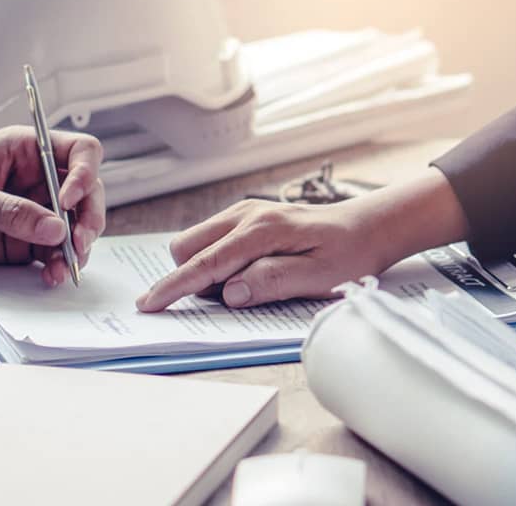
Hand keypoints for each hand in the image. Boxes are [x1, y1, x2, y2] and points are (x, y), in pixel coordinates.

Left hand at [0, 126, 104, 285]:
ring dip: (79, 246)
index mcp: (25, 150)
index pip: (78, 151)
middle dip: (89, 216)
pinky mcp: (25, 242)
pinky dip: (60, 265)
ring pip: (75, 225)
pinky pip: (55, 252)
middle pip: (87, 192)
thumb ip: (11, 211)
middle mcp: (36, 179)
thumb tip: (55, 228)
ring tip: (67, 265)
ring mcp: (34, 212)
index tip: (70, 200)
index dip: (84, 173)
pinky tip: (52, 276)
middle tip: (79, 240)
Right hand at [135, 199, 382, 310]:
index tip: (149, 304)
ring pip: (196, 241)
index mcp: (261, 230)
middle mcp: (246, 214)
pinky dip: (215, 260)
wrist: (367, 226)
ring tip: (248, 284)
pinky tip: (247, 271)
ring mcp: (244, 212)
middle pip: (188, 246)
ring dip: (204, 269)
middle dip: (190, 276)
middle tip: (231, 297)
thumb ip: (272, 282)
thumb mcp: (319, 277)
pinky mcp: (246, 216)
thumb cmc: (348, 254)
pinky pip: (212, 238)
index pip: (206, 263)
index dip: (175, 286)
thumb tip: (229, 293)